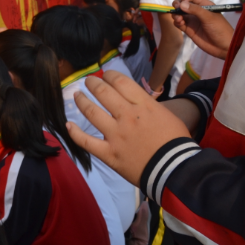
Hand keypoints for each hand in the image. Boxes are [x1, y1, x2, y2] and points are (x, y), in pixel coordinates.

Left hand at [66, 71, 189, 185]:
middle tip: (88, 81)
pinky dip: (74, 132)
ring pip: (92, 112)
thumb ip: (148, 105)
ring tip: (77, 95)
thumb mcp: (167, 115)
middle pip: (103, 92)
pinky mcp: (109, 153)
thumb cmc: (176, 142)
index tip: (105, 75)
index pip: (120, 82)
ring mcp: (115, 135)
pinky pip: (86, 141)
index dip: (109, 75)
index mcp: (143, 105)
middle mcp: (126, 116)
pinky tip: (68, 125)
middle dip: (93, 83)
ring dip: (82, 101)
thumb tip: (136, 100)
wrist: (176, 169)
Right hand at [172, 0, 234, 58]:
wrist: (223, 47)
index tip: (182, 4)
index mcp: (204, 5)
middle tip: (176, 9)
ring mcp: (192, 20)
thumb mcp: (209, 17)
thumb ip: (195, 10)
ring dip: (176, 14)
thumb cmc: (220, 29)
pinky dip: (177, 22)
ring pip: (179, 13)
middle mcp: (197, 11)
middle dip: (177, 5)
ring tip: (179, 20)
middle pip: (183, 4)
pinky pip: (179, 23)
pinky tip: (180, 24)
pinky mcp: (188, 29)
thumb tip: (181, 4)